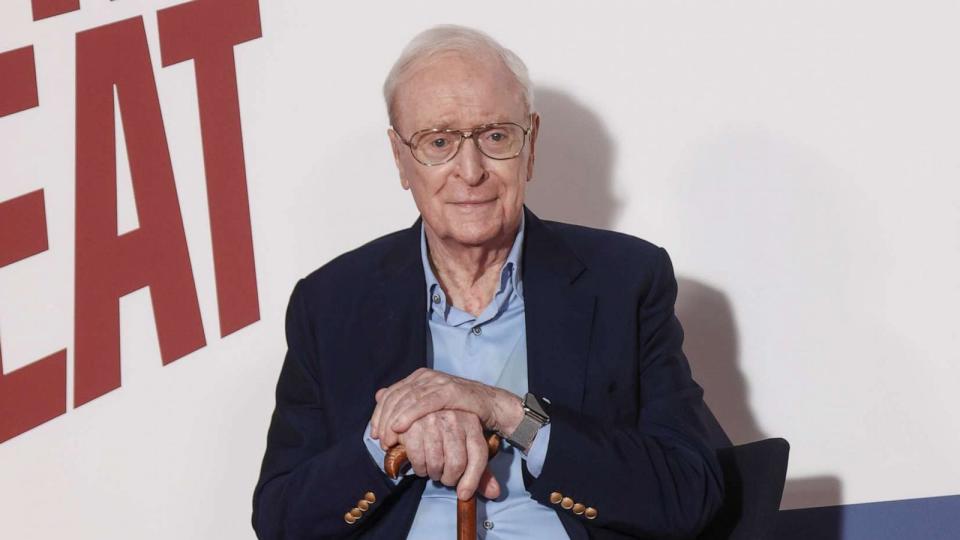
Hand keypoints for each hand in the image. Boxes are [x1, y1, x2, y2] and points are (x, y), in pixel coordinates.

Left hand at [370, 368, 523, 450]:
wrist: (489, 404)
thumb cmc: (459, 408)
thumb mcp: (430, 404)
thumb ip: (406, 401)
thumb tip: (378, 395)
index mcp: (419, 377)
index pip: (392, 393)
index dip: (379, 413)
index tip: (374, 433)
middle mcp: (427, 377)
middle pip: (397, 396)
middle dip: (384, 419)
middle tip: (380, 440)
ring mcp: (439, 382)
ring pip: (408, 399)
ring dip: (394, 420)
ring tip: (389, 440)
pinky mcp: (451, 391)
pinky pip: (426, 402)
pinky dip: (410, 414)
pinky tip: (400, 427)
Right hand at [380, 409, 500, 499]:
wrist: (418, 405)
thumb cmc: (445, 432)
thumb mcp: (465, 445)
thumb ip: (480, 471)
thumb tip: (495, 494)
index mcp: (472, 422)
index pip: (478, 455)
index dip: (473, 479)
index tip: (464, 494)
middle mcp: (455, 418)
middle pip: (457, 463)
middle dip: (449, 478)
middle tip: (444, 478)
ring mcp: (434, 420)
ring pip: (437, 464)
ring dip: (433, 474)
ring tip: (432, 470)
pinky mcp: (414, 425)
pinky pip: (418, 459)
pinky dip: (419, 468)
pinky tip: (420, 465)